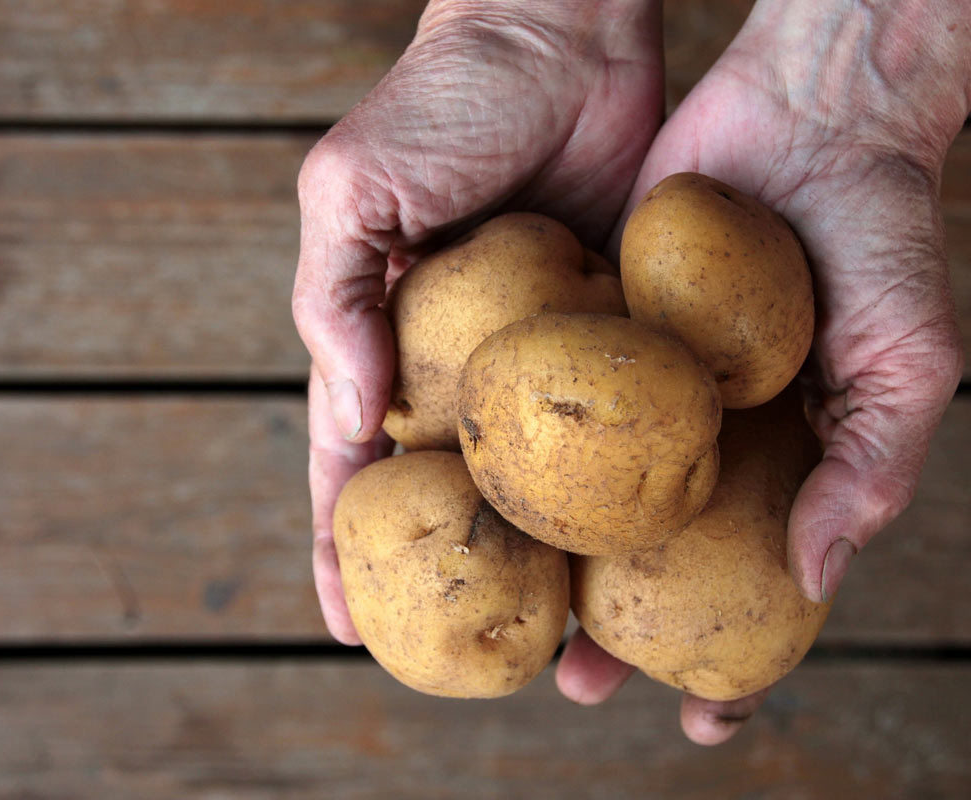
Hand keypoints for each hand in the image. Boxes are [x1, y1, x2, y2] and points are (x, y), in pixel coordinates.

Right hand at [292, 0, 664, 643]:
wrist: (564, 29)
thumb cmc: (441, 99)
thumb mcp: (352, 190)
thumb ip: (336, 299)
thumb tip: (351, 421)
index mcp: (388, 337)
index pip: (354, 461)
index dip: (343, 544)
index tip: (346, 627)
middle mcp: (465, 361)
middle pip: (451, 491)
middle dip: (453, 573)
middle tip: (464, 661)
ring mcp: (545, 354)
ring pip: (541, 476)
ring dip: (545, 553)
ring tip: (564, 636)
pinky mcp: (620, 333)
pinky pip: (620, 422)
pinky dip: (622, 484)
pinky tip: (634, 545)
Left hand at [556, 8, 970, 742]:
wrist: (811, 113)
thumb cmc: (881, 238)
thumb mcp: (906, 360)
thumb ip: (871, 469)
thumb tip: (816, 579)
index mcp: (782, 466)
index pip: (756, 589)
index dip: (739, 663)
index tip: (701, 725)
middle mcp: (704, 440)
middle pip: (651, 561)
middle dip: (612, 629)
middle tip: (574, 679)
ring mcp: (642, 389)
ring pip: (586, 494)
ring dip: (548, 559)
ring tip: (511, 615)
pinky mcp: (592, 331)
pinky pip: (550, 400)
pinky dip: (515, 451)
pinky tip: (475, 496)